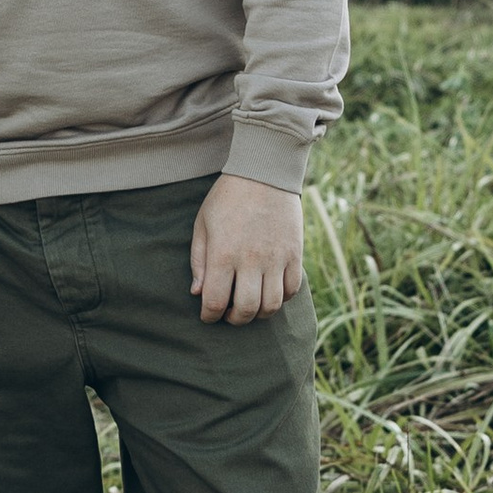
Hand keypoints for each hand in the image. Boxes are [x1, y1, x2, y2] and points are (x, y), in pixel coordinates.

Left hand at [190, 172, 303, 322]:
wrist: (264, 173)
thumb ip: (199, 261)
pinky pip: (292, 290)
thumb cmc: (227, 198)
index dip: (209, 316)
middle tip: (230, 314)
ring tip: (250, 306)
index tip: (208, 316)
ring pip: (272, 305)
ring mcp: (276, 258)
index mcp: (223, 253)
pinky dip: (281, 298)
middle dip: (235, 319)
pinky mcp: (295, 254)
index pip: (215, 301)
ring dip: (259, 313)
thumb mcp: (203, 224)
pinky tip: (269, 291)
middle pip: (247, 309)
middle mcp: (251, 260)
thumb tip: (198, 293)